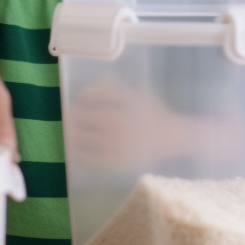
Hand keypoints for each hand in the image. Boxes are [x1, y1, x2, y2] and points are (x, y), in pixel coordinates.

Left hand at [68, 80, 244, 170]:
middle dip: (74, 115)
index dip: (84, 96)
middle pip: (85, 116)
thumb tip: (98, 82)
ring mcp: (118, 143)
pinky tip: (73, 149)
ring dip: (71, 133)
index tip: (81, 98)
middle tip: (70, 115)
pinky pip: (87, 158)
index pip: (96, 94)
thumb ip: (119, 88)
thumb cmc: (156, 114)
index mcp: (128, 101)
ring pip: (82, 137)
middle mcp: (122, 121)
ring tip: (69, 131)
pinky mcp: (116, 162)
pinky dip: (75, 153)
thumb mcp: (141, 94)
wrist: (175, 138)